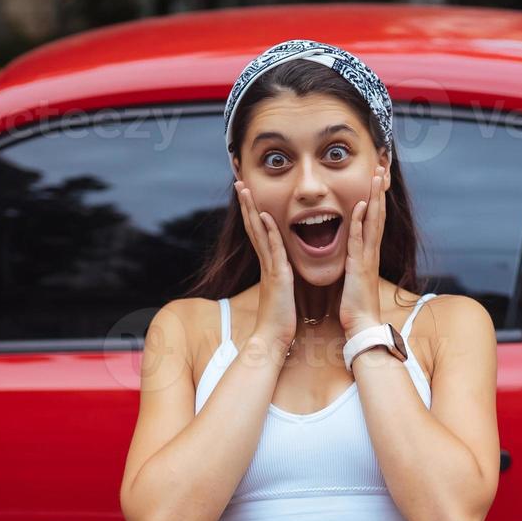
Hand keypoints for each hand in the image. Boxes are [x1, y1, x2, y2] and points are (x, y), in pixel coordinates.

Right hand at [235, 177, 295, 353]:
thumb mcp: (281, 292)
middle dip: (246, 204)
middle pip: (253, 227)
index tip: (248, 194)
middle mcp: (266, 263)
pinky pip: (273, 249)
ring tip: (245, 189)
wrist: (273, 338)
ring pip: (258, 232)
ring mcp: (270, 268)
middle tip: (239, 182)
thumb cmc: (279, 319)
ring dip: (252, 210)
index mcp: (268, 265)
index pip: (258, 233)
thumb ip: (280, 278)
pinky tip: (267, 215)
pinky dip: (269, 231)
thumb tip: (282, 271)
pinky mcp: (277, 276)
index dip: (252, 213)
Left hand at [339, 164, 388, 336]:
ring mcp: (367, 257)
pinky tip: (359, 205)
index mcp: (368, 254)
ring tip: (377, 177)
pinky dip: (360, 221)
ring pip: (373, 221)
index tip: (376, 181)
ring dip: (375, 198)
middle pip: (379, 215)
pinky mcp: (359, 265)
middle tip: (381, 169)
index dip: (376, 200)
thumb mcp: (354, 278)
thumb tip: (350, 256)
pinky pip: (359, 238)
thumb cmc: (356, 306)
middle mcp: (371, 252)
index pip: (374, 221)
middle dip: (379, 191)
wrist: (361, 324)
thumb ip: (353, 264)